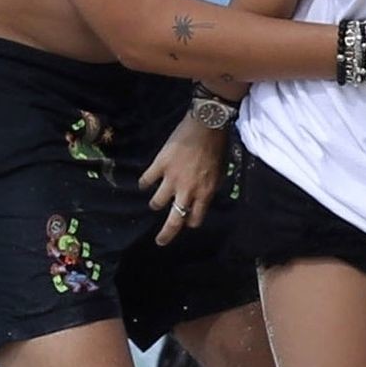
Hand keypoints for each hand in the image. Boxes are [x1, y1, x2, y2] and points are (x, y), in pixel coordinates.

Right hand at [139, 114, 228, 245]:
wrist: (206, 125)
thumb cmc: (217, 147)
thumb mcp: (220, 172)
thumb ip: (209, 188)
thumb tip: (202, 197)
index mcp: (205, 193)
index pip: (195, 219)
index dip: (190, 221)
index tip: (187, 220)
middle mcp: (187, 190)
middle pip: (174, 220)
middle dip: (166, 234)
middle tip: (160, 241)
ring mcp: (171, 178)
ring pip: (157, 203)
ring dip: (156, 203)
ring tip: (156, 201)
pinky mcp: (159, 165)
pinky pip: (146, 181)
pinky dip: (145, 183)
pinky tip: (145, 183)